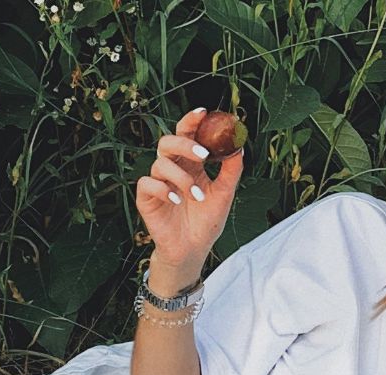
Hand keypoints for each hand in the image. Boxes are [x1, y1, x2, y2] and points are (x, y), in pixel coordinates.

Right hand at [134, 108, 245, 286]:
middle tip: (203, 154)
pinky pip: (147, 183)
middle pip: (168, 142)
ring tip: (197, 197)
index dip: (191, 121)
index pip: (187, 134)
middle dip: (185, 144)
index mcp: (190, 163)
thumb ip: (230, 171)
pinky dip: (163, 189)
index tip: (204, 112)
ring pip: (160, 163)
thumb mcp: (224, 195)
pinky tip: (176, 200)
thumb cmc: (206, 222)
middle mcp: (171, 168)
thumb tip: (239, 146)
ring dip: (182, 178)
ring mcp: (157, 182)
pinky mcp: (146, 198)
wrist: (192, 251)